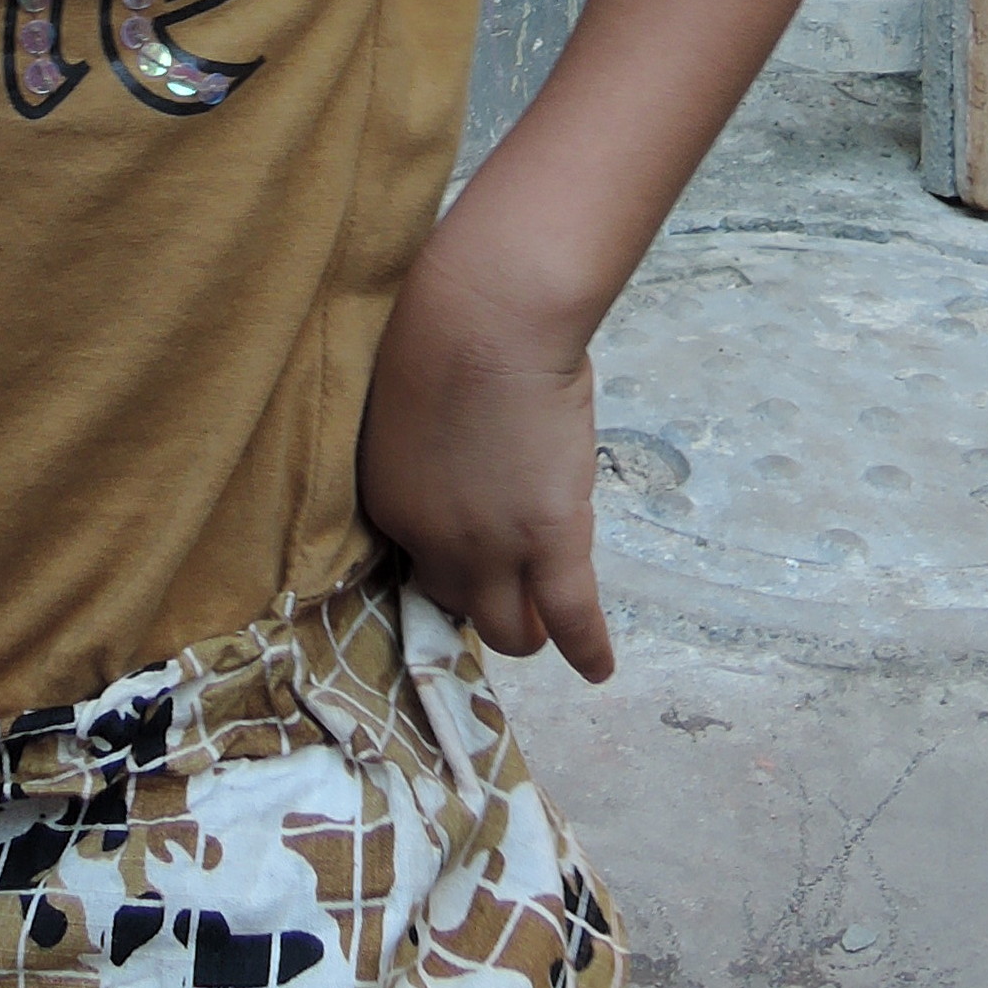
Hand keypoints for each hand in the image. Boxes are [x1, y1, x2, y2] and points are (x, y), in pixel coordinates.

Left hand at [359, 240, 615, 683]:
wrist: (486, 318)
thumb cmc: (446, 330)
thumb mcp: (410, 403)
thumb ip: (429, 449)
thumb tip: (462, 458)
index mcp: (390, 501)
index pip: (416, 558)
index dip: (446, 553)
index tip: (467, 546)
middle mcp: (433, 541)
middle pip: (454, 600)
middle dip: (478, 597)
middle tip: (505, 587)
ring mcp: (492, 548)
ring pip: (508, 627)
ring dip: (526, 630)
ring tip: (544, 628)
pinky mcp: (550, 541)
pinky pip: (571, 616)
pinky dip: (586, 649)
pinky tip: (597, 669)